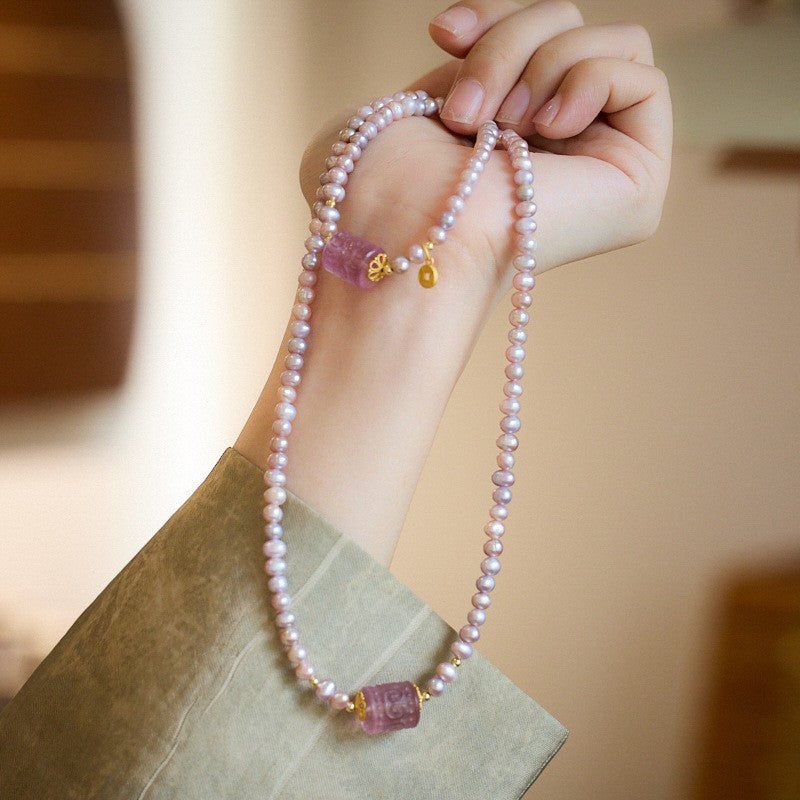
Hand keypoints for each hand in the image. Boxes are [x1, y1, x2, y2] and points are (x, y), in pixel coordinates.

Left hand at [299, 0, 671, 301]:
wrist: (395, 235)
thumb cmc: (381, 187)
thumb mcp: (419, 99)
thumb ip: (471, 65)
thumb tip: (490, 39)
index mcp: (515, 139)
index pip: (539, 36)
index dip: (496, 19)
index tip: (442, 34)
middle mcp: (566, 154)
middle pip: (574, 29)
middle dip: (507, 45)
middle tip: (463, 110)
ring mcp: (605, 171)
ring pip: (613, 45)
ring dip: (540, 65)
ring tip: (495, 126)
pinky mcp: (637, 183)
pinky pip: (645, 81)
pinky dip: (589, 81)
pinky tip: (545, 129)